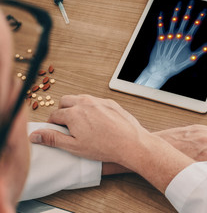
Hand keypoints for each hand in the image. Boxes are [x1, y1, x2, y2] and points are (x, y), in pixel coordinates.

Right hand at [29, 94, 193, 192]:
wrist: (131, 143)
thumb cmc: (105, 147)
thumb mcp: (74, 147)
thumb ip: (53, 138)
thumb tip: (36, 135)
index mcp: (73, 114)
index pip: (55, 114)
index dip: (53, 124)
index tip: (56, 130)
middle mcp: (85, 103)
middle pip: (65, 101)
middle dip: (63, 111)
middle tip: (68, 125)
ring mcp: (99, 101)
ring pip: (81, 99)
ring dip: (77, 107)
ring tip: (83, 123)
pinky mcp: (111, 103)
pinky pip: (96, 101)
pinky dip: (93, 108)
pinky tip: (98, 121)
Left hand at [135, 0, 206, 88]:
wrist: (161, 69)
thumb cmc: (177, 65)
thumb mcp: (192, 59)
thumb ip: (203, 49)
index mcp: (186, 40)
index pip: (195, 26)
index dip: (200, 17)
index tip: (204, 10)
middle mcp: (178, 36)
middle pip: (184, 20)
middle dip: (189, 10)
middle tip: (191, 2)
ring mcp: (168, 36)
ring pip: (173, 21)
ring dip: (177, 11)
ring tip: (179, 4)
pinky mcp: (160, 38)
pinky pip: (160, 26)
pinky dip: (160, 19)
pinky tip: (161, 13)